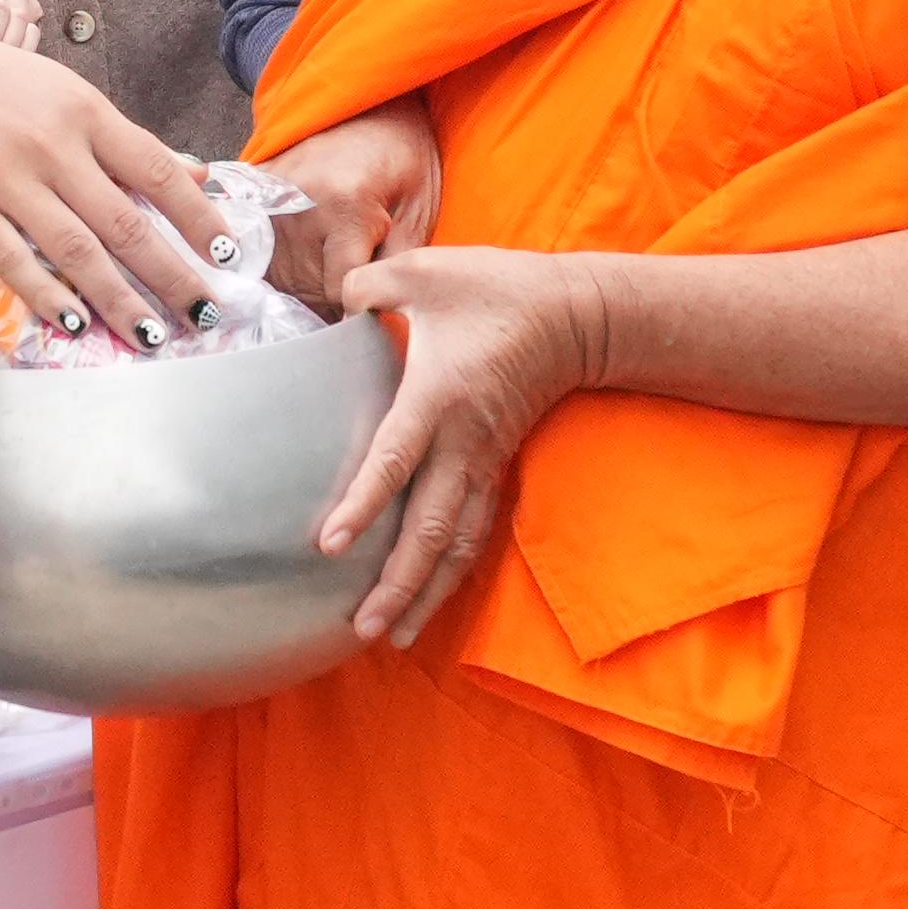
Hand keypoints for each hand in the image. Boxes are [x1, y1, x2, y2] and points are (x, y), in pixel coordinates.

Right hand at [0, 0, 222, 338]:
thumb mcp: (66, 94)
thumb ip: (126, 142)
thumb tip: (194, 176)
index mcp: (85, 112)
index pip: (157, 172)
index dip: (198, 218)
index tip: (228, 254)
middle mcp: (51, 147)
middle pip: (124, 223)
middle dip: (171, 275)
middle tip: (203, 313)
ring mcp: (5, 180)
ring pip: (75, 251)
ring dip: (118, 299)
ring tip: (149, 333)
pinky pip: (14, 261)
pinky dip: (48, 295)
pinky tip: (76, 322)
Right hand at [255, 98, 441, 317]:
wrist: (373, 97)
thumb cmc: (405, 151)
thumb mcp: (417, 209)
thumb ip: (395, 263)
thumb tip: (377, 316)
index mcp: (346, 207)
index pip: (339, 290)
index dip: (356, 307)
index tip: (368, 310)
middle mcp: (300, 202)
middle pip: (306, 286)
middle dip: (331, 296)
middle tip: (354, 279)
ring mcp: (271, 194)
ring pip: (278, 273)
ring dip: (303, 281)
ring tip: (330, 262)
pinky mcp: (257, 185)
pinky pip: (259, 244)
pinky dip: (280, 258)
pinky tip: (303, 251)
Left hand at [314, 241, 611, 643]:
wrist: (577, 315)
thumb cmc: (497, 290)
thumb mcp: (424, 272)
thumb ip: (368, 285)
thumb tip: (337, 297)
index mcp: (436, 398)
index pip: (393, 461)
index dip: (363, 505)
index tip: (330, 545)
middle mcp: (461, 443)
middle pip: (429, 530)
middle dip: (397, 585)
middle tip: (362, 629)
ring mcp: (483, 460)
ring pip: (456, 545)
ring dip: (425, 593)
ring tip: (393, 636)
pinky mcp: (496, 466)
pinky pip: (474, 530)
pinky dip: (451, 570)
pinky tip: (430, 597)